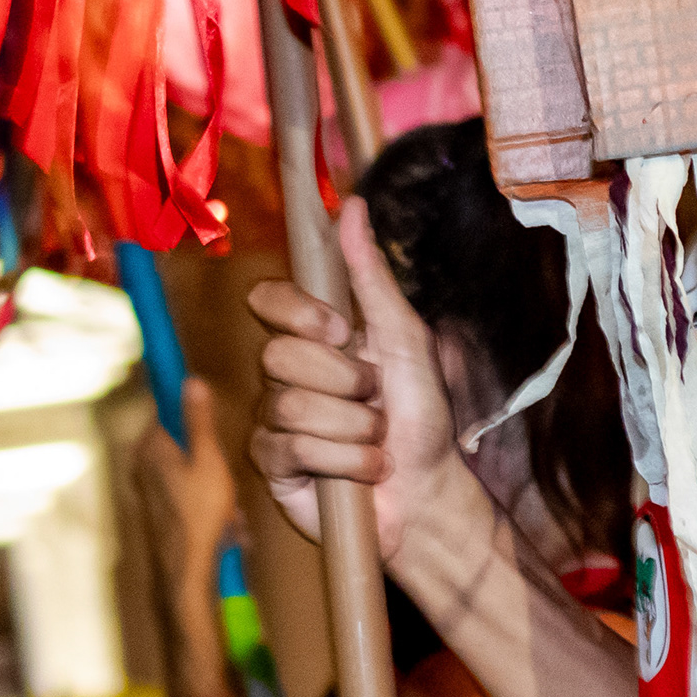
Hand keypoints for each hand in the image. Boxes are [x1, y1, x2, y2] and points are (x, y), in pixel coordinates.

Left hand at [120, 378, 236, 600]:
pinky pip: (191, 493)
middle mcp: (143, 463)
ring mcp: (150, 487)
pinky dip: (210, 504)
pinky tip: (223, 525)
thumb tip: (190, 380)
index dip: (194, 417)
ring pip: (192, 470)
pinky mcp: (161, 507)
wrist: (187, 570)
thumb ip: (199, 420)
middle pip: (184, 441)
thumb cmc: (198, 516)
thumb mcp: (209, 460)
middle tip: (225, 482)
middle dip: (212, 460)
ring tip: (227, 511)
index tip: (210, 430)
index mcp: (151, 445)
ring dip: (216, 486)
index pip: (168, 409)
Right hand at [248, 200, 457, 561]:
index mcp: (314, 338)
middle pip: (279, 354)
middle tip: (376, 398)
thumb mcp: (406, 338)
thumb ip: (372, 276)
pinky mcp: (273, 465)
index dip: (297, 312)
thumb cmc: (421, 415)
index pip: (267, 301)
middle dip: (346, 381)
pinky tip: (362, 470)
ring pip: (290, 405)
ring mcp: (274, 420)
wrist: (428, 490)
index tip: (342, 330)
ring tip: (376, 440)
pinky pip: (291, 447)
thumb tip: (352, 206)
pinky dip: (344, 459)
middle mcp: (286, 375)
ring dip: (354, 426)